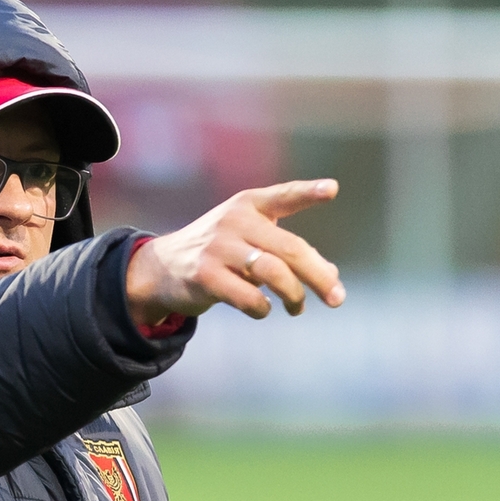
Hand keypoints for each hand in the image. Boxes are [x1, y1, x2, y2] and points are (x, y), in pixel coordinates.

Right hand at [125, 179, 345, 326]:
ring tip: (298, 308)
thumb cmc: (218, 252)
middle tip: (337, 298)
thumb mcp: (249, 240)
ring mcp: (219, 248)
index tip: (332, 190)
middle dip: (318, 276)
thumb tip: (331, 276)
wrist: (162, 268)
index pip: (283, 196)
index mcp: (248, 205)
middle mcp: (235, 221)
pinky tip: (263, 310)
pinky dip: (262, 308)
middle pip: (290, 249)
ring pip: (273, 273)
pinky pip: (248, 297)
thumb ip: (287, 252)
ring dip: (294, 296)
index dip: (308, 193)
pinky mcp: (206, 276)